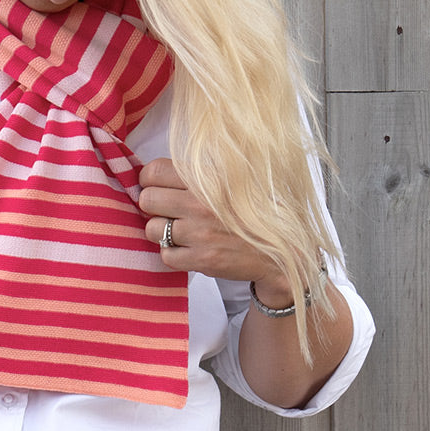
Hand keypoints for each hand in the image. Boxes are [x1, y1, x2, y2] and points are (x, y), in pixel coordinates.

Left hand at [138, 158, 289, 298]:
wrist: (282, 251)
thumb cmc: (253, 213)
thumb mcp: (232, 180)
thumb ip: (196, 174)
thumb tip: (153, 172)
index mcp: (207, 179)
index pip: (154, 170)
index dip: (150, 180)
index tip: (157, 187)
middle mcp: (201, 204)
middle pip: (147, 199)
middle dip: (153, 206)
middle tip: (167, 211)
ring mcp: (200, 233)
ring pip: (152, 229)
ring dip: (162, 232)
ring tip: (180, 231)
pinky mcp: (202, 259)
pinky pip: (165, 255)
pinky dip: (174, 254)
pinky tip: (189, 248)